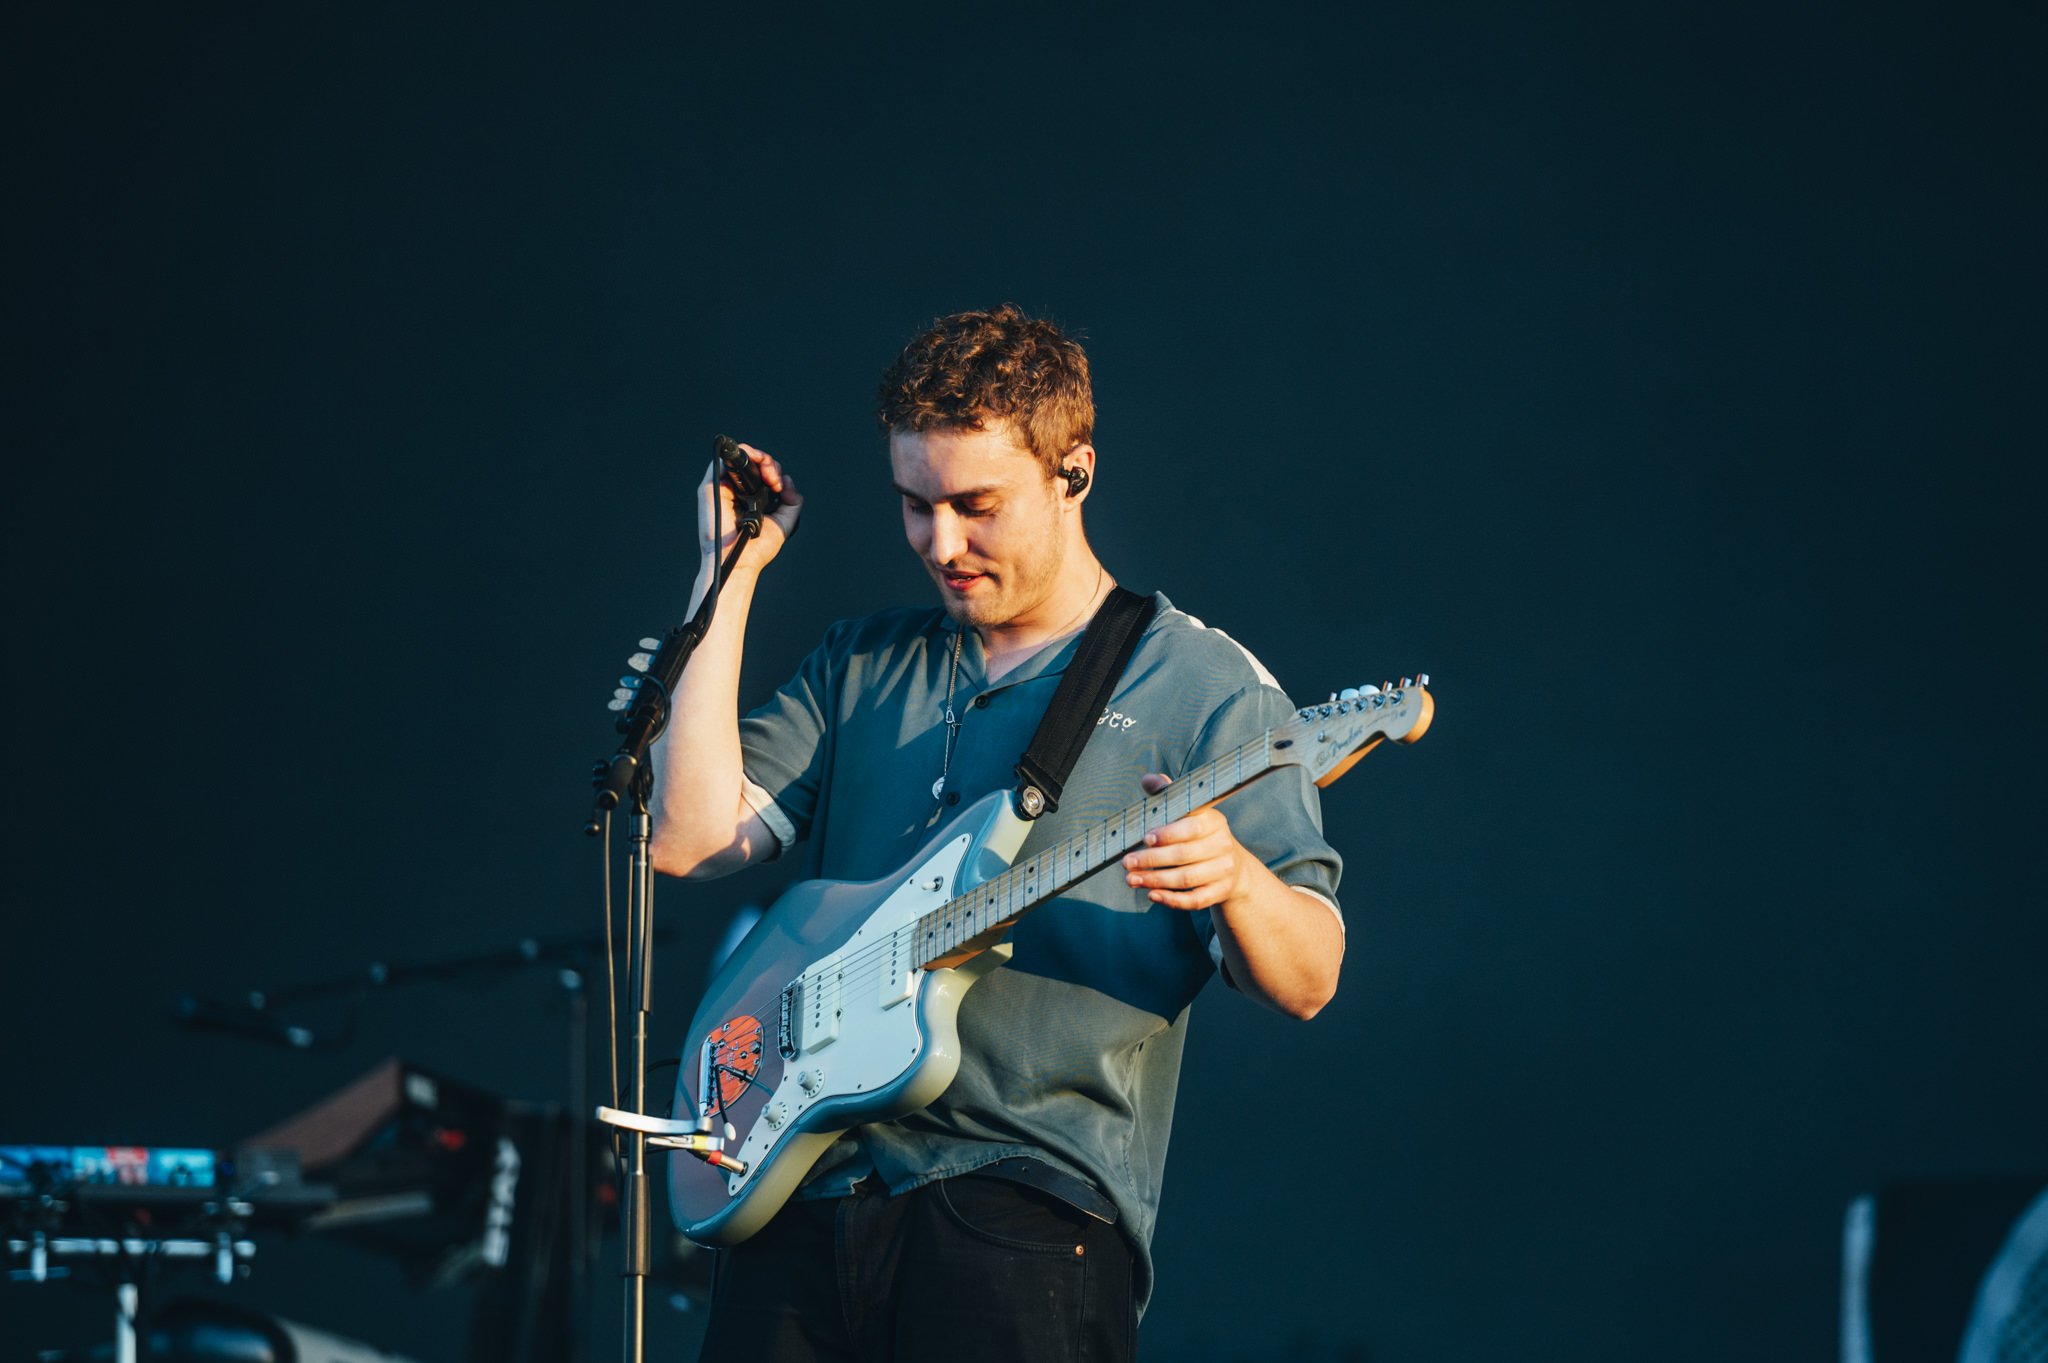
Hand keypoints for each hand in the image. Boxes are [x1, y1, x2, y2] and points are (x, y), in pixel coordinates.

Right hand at [698, 442, 802, 574]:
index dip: (773, 472)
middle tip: (776, 481)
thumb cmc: (757, 548)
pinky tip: (758, 465)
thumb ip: (792, 502)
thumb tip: (788, 482)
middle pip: (752, 463)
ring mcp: (723, 487)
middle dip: (769, 465)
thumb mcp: (784, 522)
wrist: (741, 560)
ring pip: (740, 458)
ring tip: (769, 475)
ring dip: (759, 458)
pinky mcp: (711, 486)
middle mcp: (736, 491)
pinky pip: (722, 460)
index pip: (761, 473)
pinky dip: (743, 454)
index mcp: (749, 498)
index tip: (781, 487)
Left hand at [1120, 773, 1251, 910]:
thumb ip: (1168, 794)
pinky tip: (1152, 895)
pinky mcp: (1220, 892)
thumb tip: (1147, 779)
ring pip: (1186, 879)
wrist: (1232, 866)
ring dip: (1155, 880)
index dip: (1168, 834)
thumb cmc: (1199, 834)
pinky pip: (1195, 900)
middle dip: (1151, 860)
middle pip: (1184, 855)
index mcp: (1214, 821)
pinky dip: (1172, 900)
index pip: (1191, 827)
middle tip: (1126, 863)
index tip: (1145, 838)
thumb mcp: (1190, 813)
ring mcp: (1223, 871)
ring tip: (1132, 879)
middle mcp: (1222, 846)